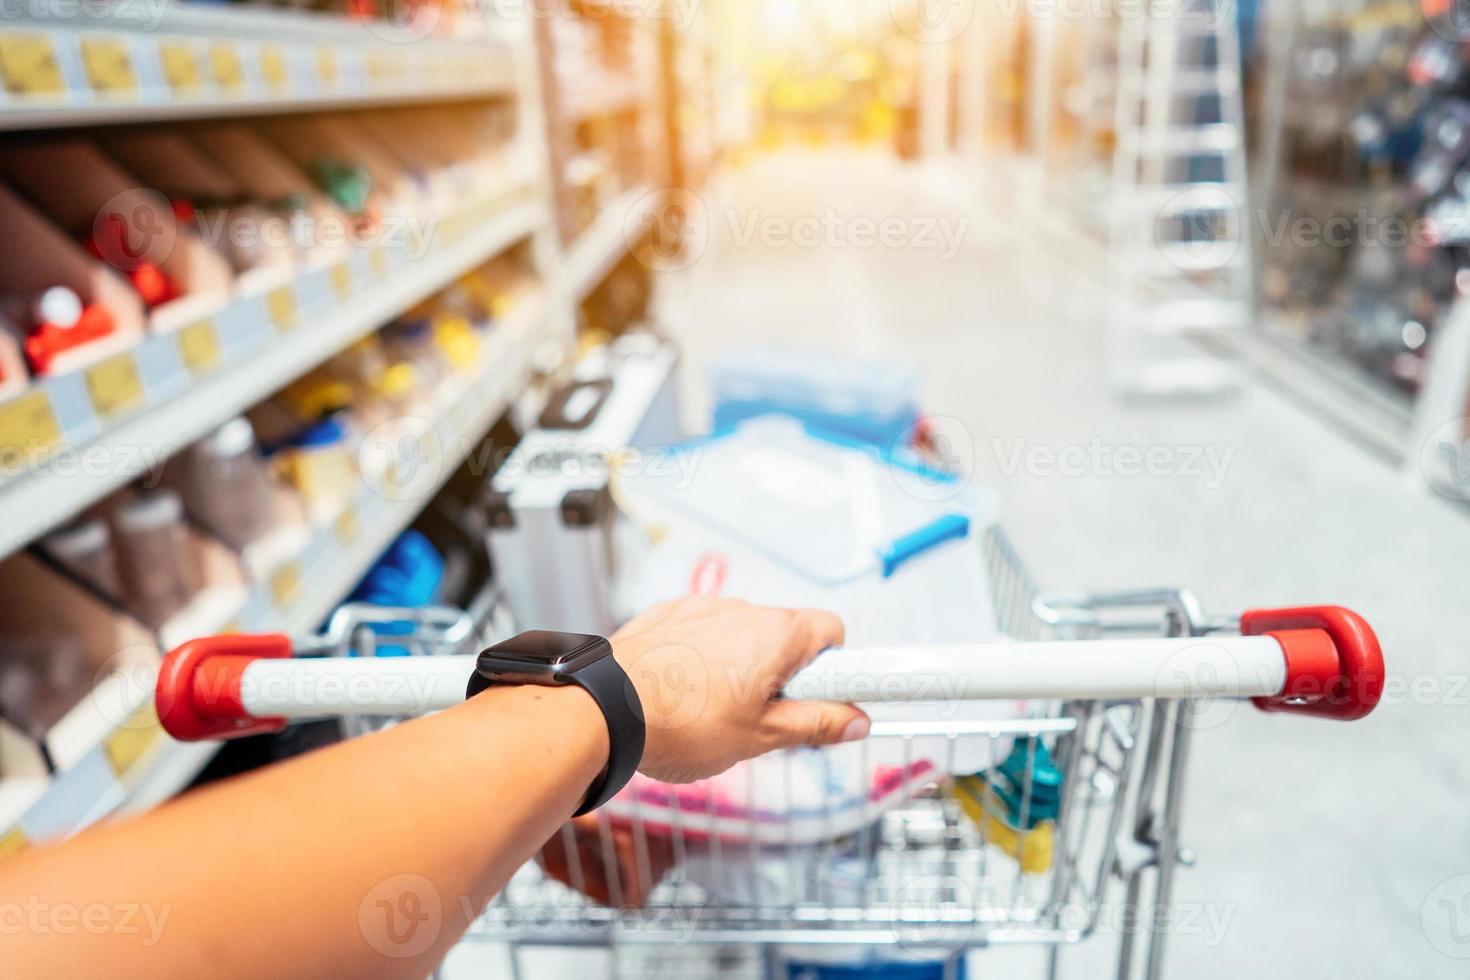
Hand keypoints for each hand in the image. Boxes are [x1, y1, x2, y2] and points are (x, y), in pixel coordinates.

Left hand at [609, 596, 869, 782]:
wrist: (605, 709)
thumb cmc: (681, 723)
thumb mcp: (761, 736)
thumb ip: (815, 725)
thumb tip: (855, 721)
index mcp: (776, 633)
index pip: (833, 632)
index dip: (837, 668)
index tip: (832, 697)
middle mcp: (743, 609)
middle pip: (786, 636)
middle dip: (784, 674)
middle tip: (766, 717)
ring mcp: (702, 607)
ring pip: (742, 635)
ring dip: (742, 665)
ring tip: (715, 711)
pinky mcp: (668, 614)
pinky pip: (703, 631)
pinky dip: (703, 657)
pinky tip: (683, 692)